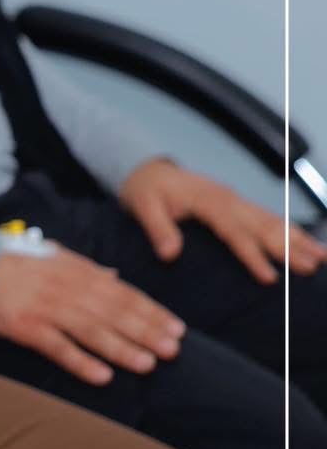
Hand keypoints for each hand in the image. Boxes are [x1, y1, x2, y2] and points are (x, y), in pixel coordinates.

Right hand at [0, 245, 185, 384]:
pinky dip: (81, 362)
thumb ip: (86, 268)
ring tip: (148, 364)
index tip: (176, 327)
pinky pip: (58, 348)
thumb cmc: (12, 261)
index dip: (151, 311)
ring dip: (122, 348)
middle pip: (114, 313)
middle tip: (173, 349)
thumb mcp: (53, 255)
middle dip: (146, 331)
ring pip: (92, 331)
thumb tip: (116, 276)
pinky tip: (102, 376)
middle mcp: (66, 289)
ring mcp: (46, 309)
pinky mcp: (25, 327)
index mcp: (76, 271)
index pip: (123, 293)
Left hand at [119, 158, 325, 284]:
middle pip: (262, 225)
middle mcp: (228, 199)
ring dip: (298, 239)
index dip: (252, 254)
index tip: (269, 278)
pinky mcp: (240, 205)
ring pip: (273, 221)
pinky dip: (292, 231)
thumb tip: (170, 254)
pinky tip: (311, 245)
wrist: (149, 170)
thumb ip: (157, 228)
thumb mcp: (141, 205)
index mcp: (207, 200)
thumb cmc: (145, 190)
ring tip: (322, 258)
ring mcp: (237, 201)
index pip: (233, 230)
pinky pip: (270, 219)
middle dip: (288, 248)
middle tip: (310, 268)